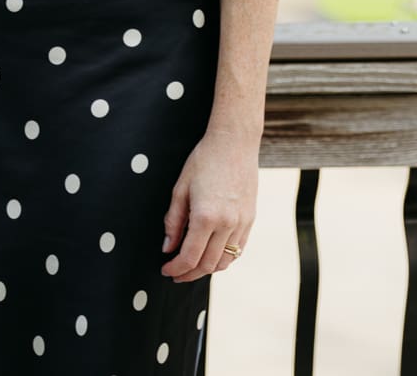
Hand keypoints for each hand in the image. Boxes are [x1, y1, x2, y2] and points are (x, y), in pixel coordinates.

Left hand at [160, 129, 258, 281]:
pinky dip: (224, 258)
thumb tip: (167, 248)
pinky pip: (238, 250)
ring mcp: (242, 224)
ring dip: (207, 269)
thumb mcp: (180, 188)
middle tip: (175, 274)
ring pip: (225, 262)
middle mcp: (227, 224)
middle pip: (208, 265)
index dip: (176, 269)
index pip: (189, 257)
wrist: (235, 143)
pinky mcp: (250, 220)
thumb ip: (173, 222)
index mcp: (206, 217)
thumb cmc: (204, 160)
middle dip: (189, 274)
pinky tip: (211, 254)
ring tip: (191, 266)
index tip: (166, 270)